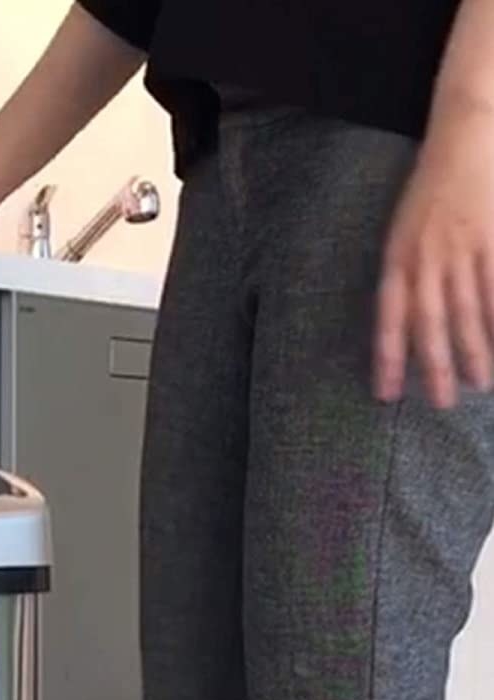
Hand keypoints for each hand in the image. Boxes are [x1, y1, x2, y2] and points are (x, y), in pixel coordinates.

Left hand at [376, 102, 493, 407]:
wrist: (465, 128)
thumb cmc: (433, 186)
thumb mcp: (405, 231)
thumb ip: (405, 275)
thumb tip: (405, 323)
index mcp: (397, 256)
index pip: (388, 318)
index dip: (388, 358)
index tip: (388, 394)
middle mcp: (426, 255)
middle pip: (430, 322)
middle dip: (435, 366)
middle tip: (443, 402)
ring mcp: (463, 244)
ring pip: (469, 309)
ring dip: (475, 349)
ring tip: (481, 382)